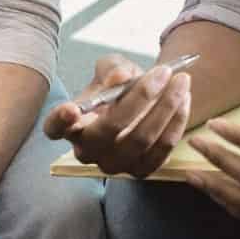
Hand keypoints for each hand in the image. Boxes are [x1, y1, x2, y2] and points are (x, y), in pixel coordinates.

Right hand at [43, 54, 192, 178]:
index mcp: (70, 124)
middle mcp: (87, 150)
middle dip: (141, 97)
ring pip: (141, 139)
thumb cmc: (118, 84)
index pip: (55, 128)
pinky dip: (176, 123)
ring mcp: (113, 165)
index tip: (70, 108)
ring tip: (181, 81)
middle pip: (109, 130)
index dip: (60, 121)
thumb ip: (113, 69)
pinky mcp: (140, 171)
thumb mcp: (112, 68)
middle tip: (163, 72)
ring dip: (166, 107)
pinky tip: (184, 100)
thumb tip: (119, 79)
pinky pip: (162, 150)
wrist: (142, 100)